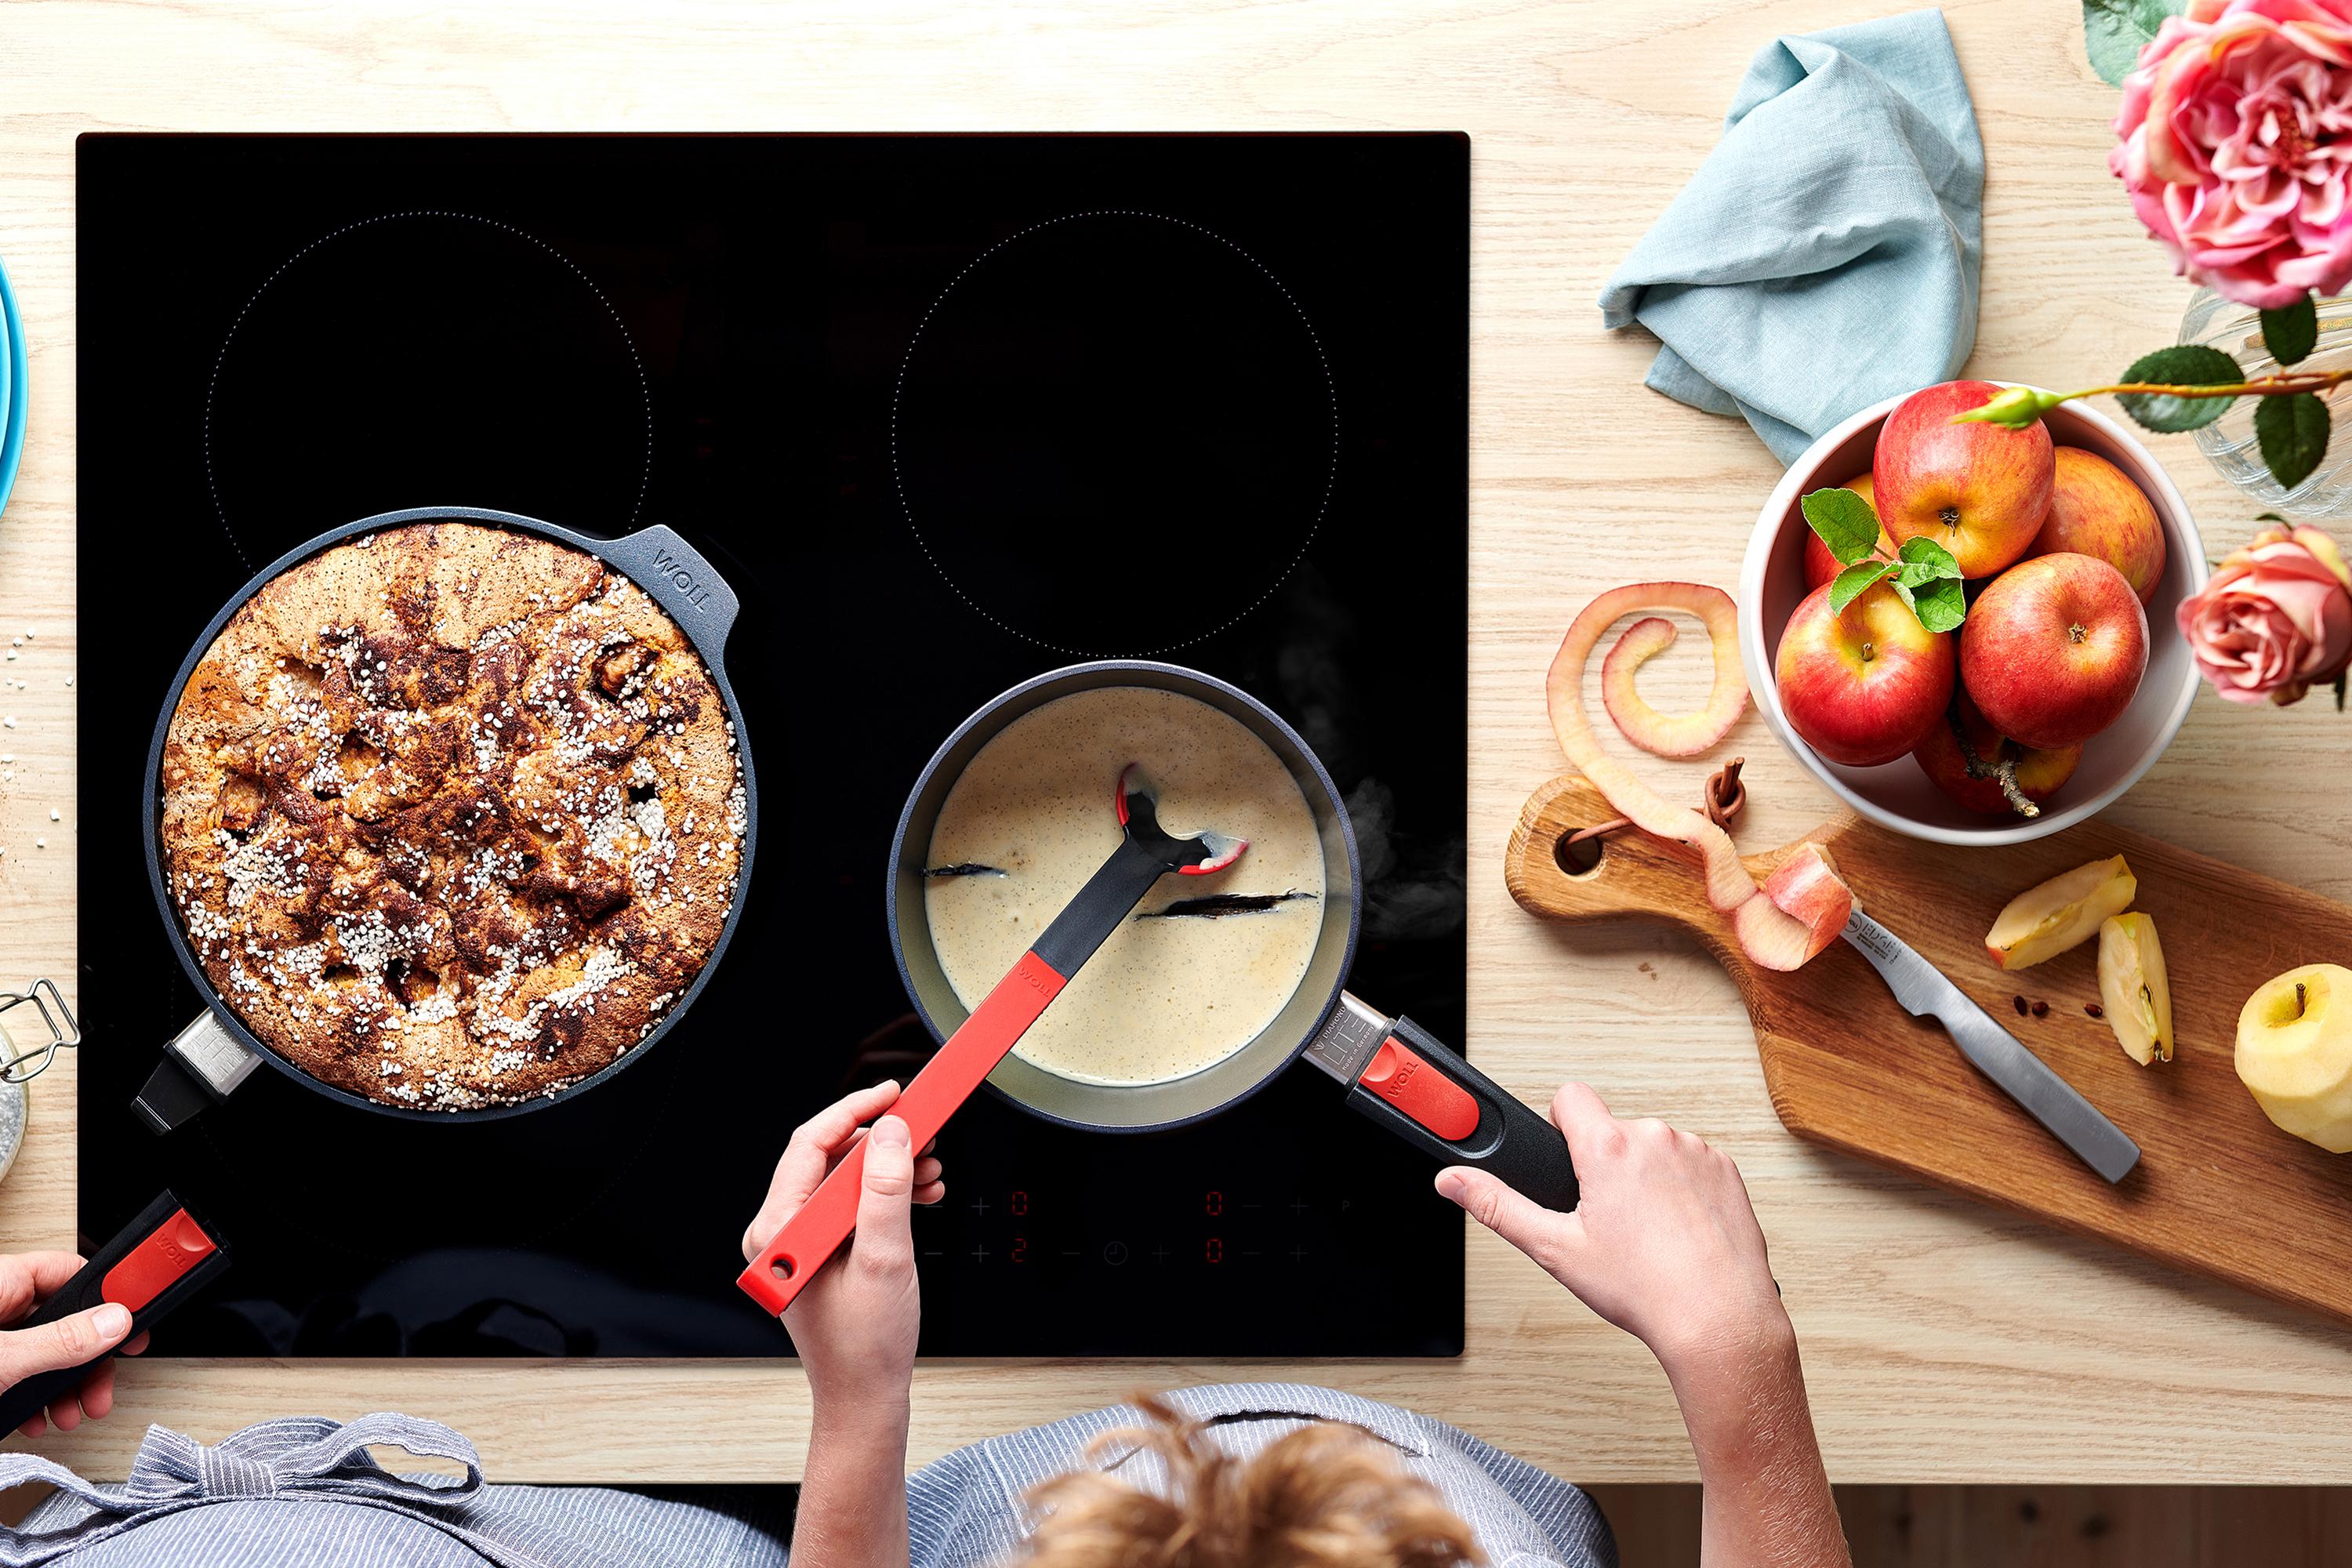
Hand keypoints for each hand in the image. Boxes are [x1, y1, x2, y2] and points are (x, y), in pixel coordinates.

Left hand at [2, 1252, 149, 1437]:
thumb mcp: (4, 1359)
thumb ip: (59, 1341)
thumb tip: (114, 1323)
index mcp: (2, 1283)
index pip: (71, 1271)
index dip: (110, 1295)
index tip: (138, 1321)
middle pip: (66, 1320)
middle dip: (89, 1360)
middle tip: (103, 1388)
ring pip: (47, 1351)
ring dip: (66, 1387)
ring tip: (70, 1415)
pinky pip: (23, 1371)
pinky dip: (35, 1398)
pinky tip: (38, 1419)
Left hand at [741, 1081, 943, 1415]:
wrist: (865, 1396)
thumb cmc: (866, 1345)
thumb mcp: (885, 1259)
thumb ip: (886, 1190)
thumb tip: (891, 1132)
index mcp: (780, 1230)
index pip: (811, 1144)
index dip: (856, 1110)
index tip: (895, 1092)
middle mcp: (781, 1231)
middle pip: (831, 1158)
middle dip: (884, 1143)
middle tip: (926, 1132)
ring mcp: (800, 1242)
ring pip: (846, 1179)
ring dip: (891, 1169)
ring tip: (931, 1173)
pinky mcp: (821, 1251)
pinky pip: (853, 1204)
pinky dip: (888, 1194)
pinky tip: (921, 1196)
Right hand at [1437, 1082, 1786, 1378]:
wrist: (1719, 1321)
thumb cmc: (1646, 1290)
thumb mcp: (1555, 1250)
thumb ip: (1497, 1207)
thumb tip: (1454, 1181)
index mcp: (1609, 1148)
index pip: (1570, 1096)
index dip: (1561, 1126)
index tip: (1569, 1159)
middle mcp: (1655, 1138)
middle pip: (1613, 1129)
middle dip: (1605, 1165)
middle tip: (1610, 1218)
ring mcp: (1697, 1152)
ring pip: (1653, 1148)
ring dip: (1646, 1176)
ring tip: (1648, 1230)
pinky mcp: (1727, 1170)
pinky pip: (1692, 1163)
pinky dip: (1683, 1189)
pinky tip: (1679, 1230)